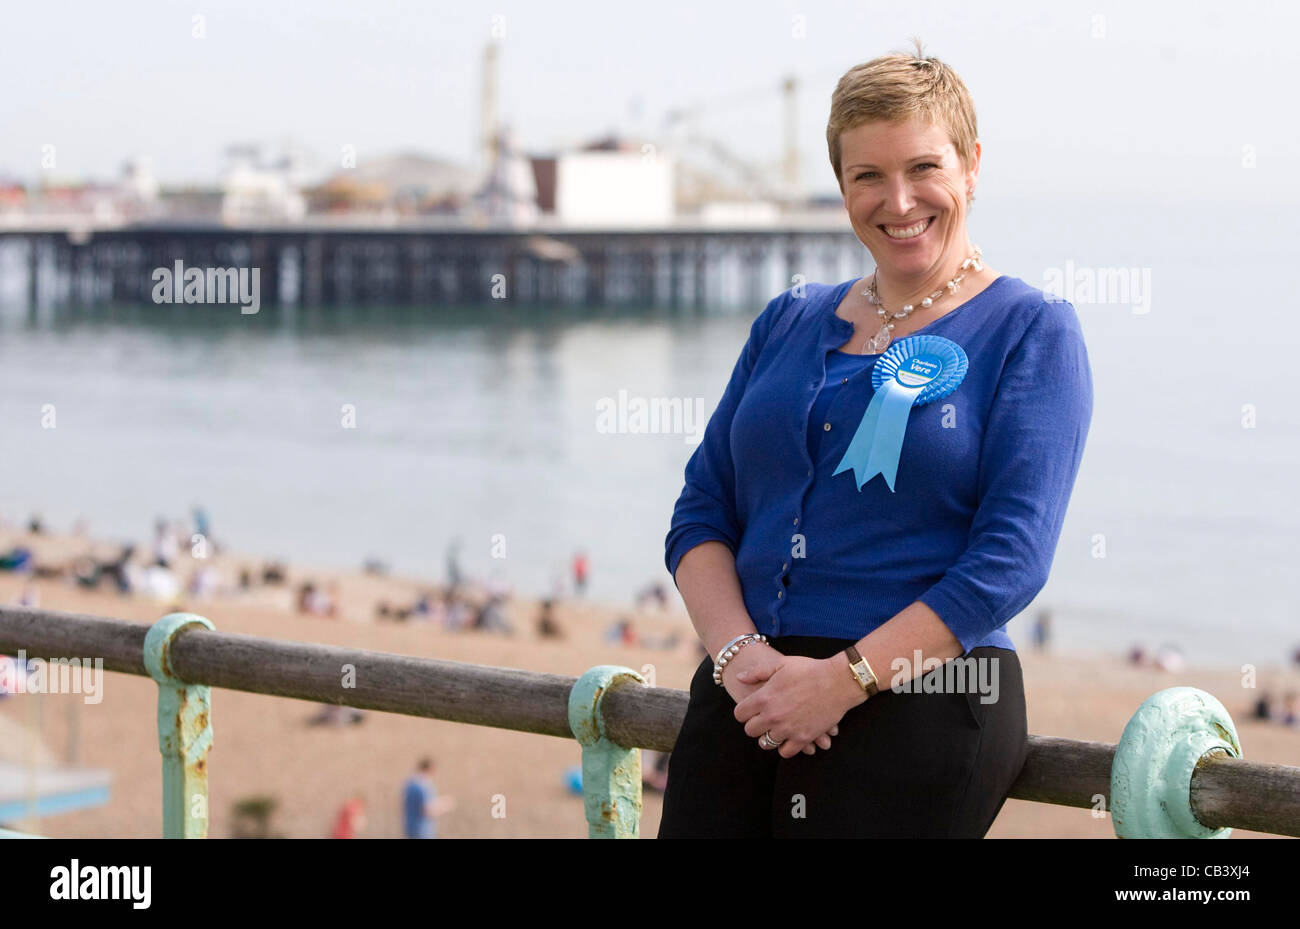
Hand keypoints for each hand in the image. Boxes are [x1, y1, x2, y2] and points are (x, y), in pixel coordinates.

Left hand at [733, 656, 854, 758]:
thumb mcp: (780, 664)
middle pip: (750, 731)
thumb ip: (757, 672)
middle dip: (755, 724)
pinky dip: (785, 747)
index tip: (752, 709)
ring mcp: (788, 729)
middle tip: (764, 718)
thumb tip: (739, 678)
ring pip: (766, 743)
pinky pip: (785, 752)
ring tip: (777, 728)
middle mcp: (772, 716)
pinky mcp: (803, 738)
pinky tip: (789, 737)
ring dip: (769, 736)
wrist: (838, 681)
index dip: (744, 712)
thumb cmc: (809, 670)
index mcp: (764, 698)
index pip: (739, 714)